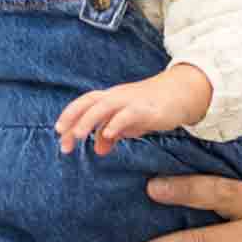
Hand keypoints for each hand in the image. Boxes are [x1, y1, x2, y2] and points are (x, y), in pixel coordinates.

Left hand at [56, 64, 212, 155]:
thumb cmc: (154, 106)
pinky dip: (116, 123)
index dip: (70, 115)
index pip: (86, 103)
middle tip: (62, 139)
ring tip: (78, 135)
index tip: (59, 133)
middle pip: (90, 102)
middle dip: (74, 119)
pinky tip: (108, 135)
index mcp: (112, 98)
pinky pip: (129, 114)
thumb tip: (98, 148)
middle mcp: (118, 96)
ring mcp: (132, 101)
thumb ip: (114, 133)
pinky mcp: (148, 108)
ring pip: (105, 106)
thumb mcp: (130, 122)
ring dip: (89, 120)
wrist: (182, 93)